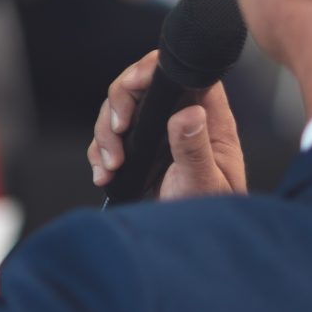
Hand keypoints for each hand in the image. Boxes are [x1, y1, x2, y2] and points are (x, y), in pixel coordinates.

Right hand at [88, 51, 247, 199]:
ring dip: (104, 135)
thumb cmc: (211, 212)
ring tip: (111, 164)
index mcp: (208, 119)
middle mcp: (180, 119)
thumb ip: (194, 149)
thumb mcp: (204, 183)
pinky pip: (109, 139)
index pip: (181, 75)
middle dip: (117, 106)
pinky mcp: (138, 151)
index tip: (133, 84)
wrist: (193, 242)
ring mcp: (156, 134)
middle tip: (117, 131)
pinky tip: (105, 174)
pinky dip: (99, 154)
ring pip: (117, 112)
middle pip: (138, 87)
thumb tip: (189, 114)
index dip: (153, 69)